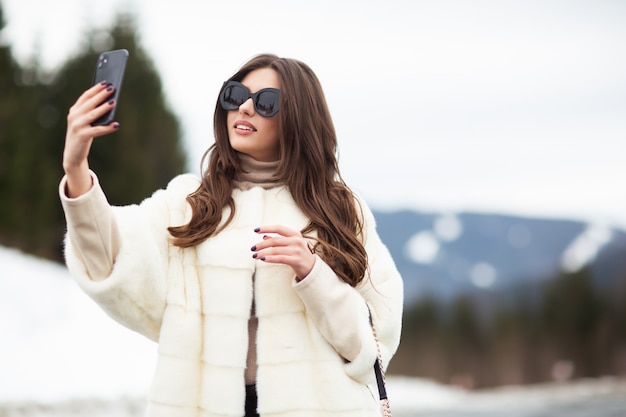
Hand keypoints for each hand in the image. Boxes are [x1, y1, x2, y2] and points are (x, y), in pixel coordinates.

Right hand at [62, 82, 118, 196]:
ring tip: (113, 102)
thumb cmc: (82, 136)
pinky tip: (116, 125)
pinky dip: (107, 127)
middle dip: (101, 95)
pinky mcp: (82, 136)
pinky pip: (97, 130)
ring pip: (93, 114)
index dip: (96, 89)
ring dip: (104, 108)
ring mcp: (77, 126)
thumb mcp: (85, 122)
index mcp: (74, 111)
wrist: (72, 155)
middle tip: (112, 89)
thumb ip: (92, 113)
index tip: (106, 83)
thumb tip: (110, 103)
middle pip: (90, 103)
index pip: (85, 96)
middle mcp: (74, 116)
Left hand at [251, 225, 315, 280]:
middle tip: (253, 248)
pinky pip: (279, 258)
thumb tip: (264, 237)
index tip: (256, 230)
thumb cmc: (299, 254)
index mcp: (295, 234)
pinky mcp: (296, 260)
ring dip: (263, 253)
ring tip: (255, 255)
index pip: (278, 228)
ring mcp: (297, 250)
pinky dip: (269, 258)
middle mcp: (296, 241)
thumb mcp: (291, 244)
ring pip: (275, 250)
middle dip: (261, 245)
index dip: (266, 228)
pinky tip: (262, 258)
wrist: (311, 268)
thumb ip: (279, 240)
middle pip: (275, 240)